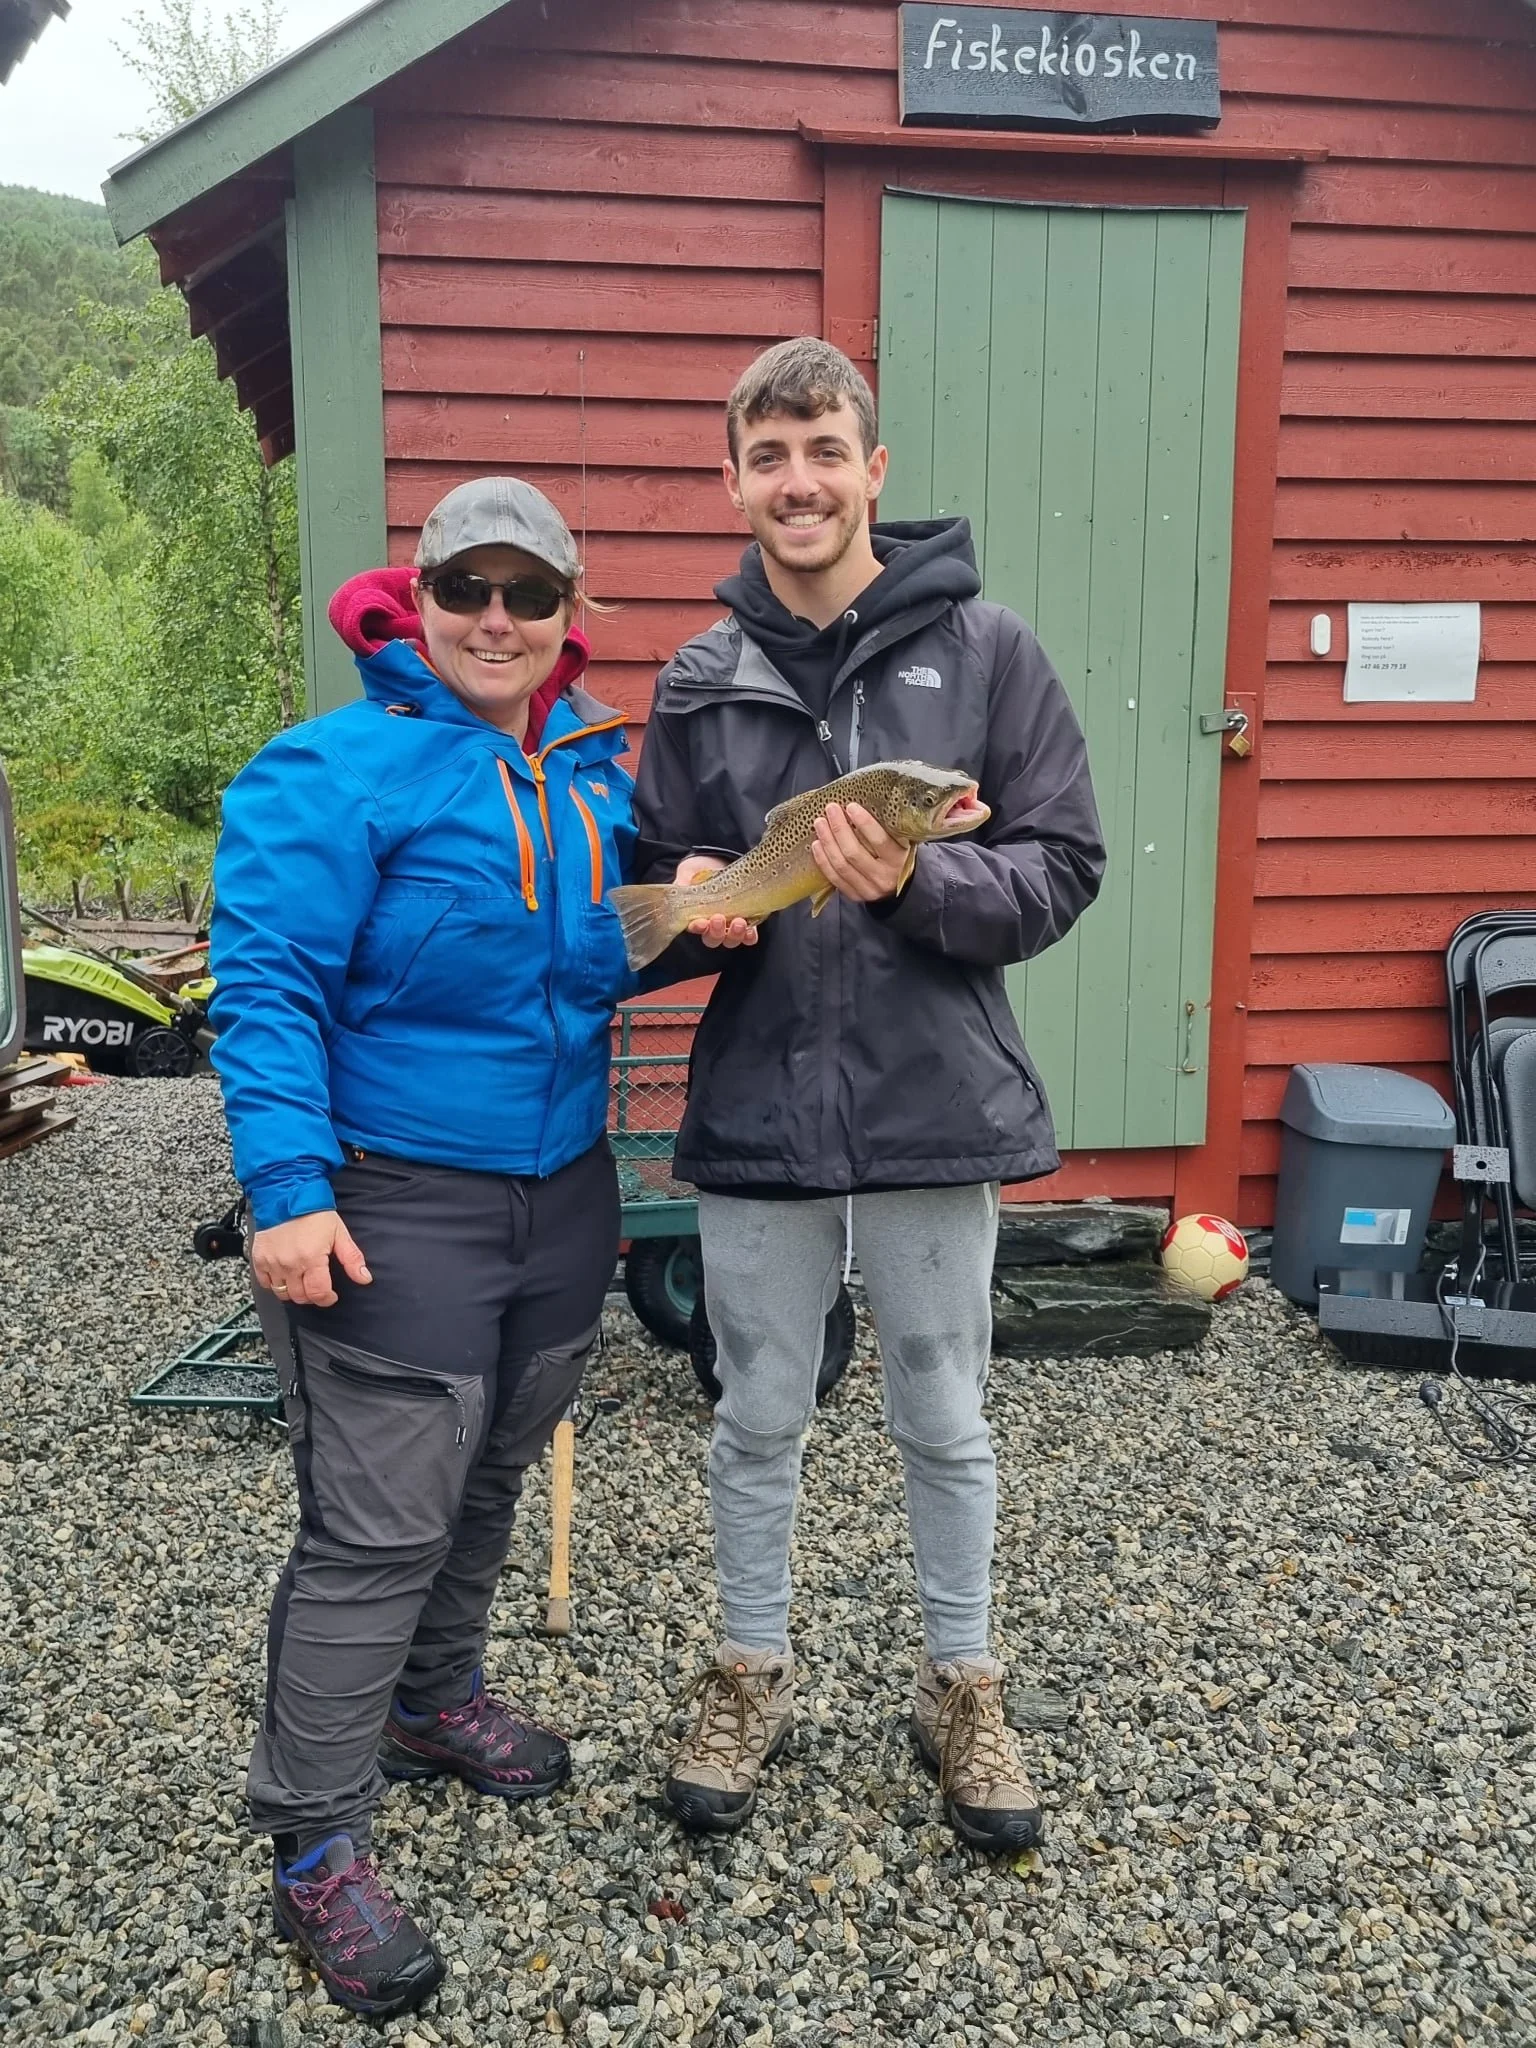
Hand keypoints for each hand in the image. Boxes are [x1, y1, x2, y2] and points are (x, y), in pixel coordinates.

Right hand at [252, 1210, 371, 1308]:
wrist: (287, 1195)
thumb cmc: (314, 1213)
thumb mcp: (339, 1233)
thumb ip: (352, 1258)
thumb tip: (364, 1277)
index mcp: (311, 1259)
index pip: (318, 1293)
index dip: (327, 1299)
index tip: (330, 1296)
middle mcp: (290, 1264)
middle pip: (300, 1296)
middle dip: (311, 1295)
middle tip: (316, 1286)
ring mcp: (272, 1262)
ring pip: (281, 1293)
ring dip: (293, 1291)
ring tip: (301, 1281)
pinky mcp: (259, 1258)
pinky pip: (264, 1283)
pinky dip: (274, 1283)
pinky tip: (284, 1274)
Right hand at [677, 853, 757, 950]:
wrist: (718, 863)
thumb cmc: (700, 872)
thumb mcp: (688, 873)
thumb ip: (684, 881)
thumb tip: (681, 886)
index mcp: (696, 916)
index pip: (695, 928)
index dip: (698, 928)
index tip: (700, 922)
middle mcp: (712, 926)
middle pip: (713, 938)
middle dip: (716, 932)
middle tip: (719, 918)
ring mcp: (729, 925)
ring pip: (730, 939)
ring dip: (734, 935)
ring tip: (739, 922)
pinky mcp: (747, 921)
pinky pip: (748, 937)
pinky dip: (749, 937)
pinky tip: (750, 932)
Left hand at [811, 802, 910, 902]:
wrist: (900, 887)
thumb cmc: (897, 856)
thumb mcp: (901, 842)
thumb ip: (886, 829)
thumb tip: (857, 805)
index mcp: (899, 861)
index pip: (880, 841)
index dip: (864, 823)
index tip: (851, 806)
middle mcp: (883, 877)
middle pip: (854, 853)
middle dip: (839, 829)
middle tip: (831, 810)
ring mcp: (868, 889)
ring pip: (841, 865)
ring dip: (827, 842)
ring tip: (820, 823)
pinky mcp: (854, 896)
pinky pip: (834, 878)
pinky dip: (823, 860)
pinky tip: (817, 844)